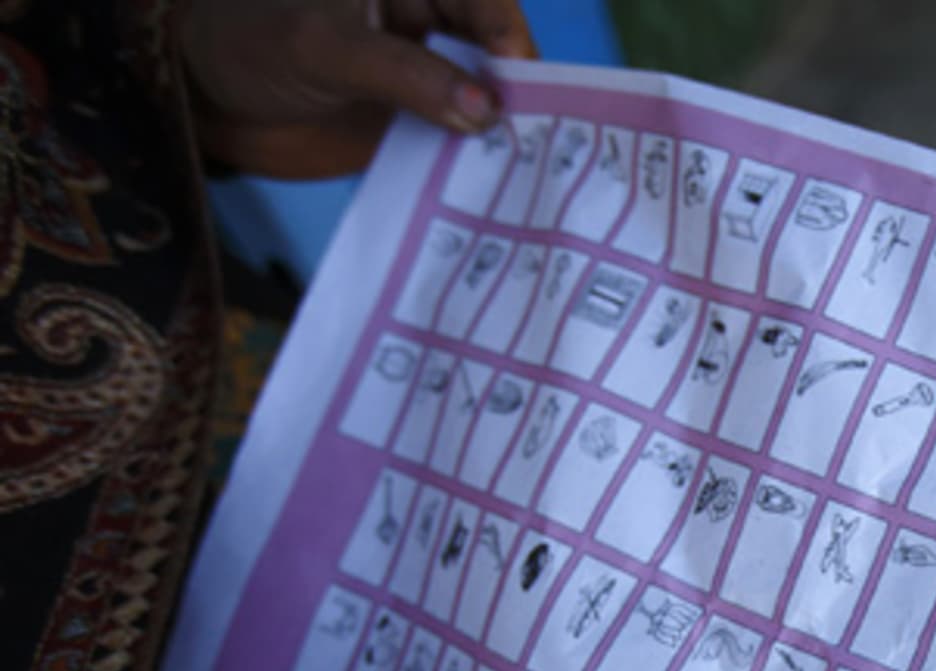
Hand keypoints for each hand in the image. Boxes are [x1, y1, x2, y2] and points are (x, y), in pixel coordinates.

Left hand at [181, 0, 540, 178]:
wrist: (206, 99)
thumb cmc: (252, 42)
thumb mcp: (324, 47)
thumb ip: (404, 73)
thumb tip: (484, 111)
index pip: (485, 2)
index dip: (507, 36)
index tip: (515, 82)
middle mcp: (432, 26)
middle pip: (498, 54)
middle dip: (519, 92)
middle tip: (536, 135)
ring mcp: (429, 80)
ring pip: (487, 103)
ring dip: (504, 137)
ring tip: (526, 172)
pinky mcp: (420, 127)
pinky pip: (460, 145)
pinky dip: (476, 167)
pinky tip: (494, 192)